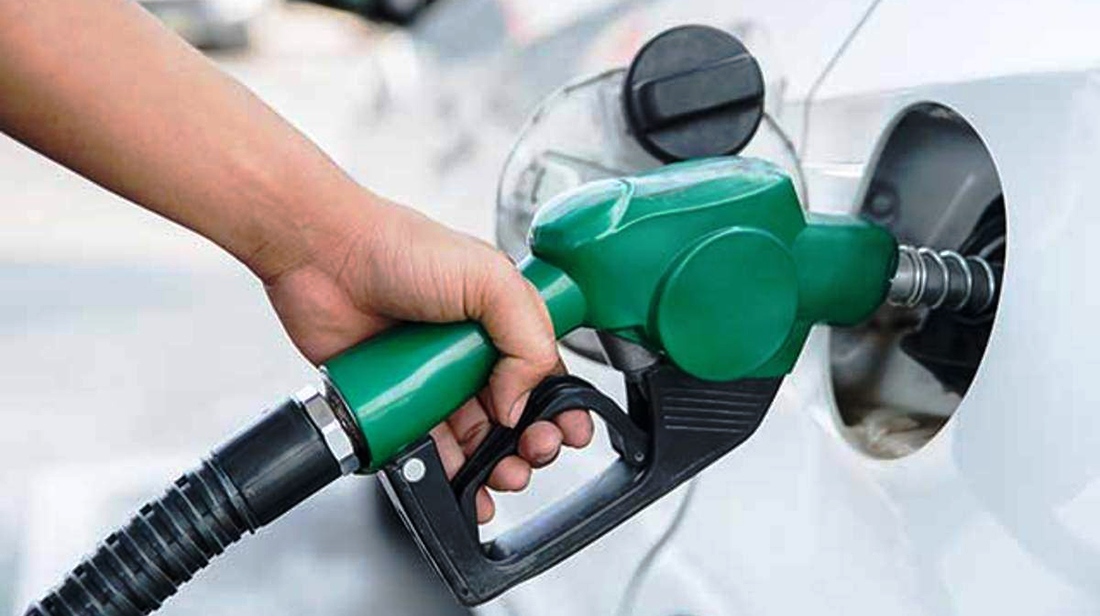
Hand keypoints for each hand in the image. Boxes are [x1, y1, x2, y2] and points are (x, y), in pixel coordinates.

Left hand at [265, 196, 593, 522]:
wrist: (322, 257)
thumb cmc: (398, 248)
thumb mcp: (489, 278)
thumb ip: (527, 339)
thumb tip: (520, 403)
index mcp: (502, 319)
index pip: (546, 373)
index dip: (562, 405)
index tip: (569, 430)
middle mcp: (471, 352)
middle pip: (516, 415)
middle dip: (532, 442)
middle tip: (533, 452)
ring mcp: (434, 380)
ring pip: (475, 441)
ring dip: (495, 466)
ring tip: (502, 475)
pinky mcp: (397, 404)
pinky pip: (426, 449)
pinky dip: (445, 474)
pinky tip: (458, 482)